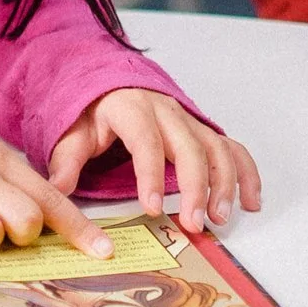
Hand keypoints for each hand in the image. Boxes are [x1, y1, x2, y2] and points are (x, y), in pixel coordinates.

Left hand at [46, 87, 261, 233]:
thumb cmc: (93, 112)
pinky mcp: (202, 130)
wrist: (110, 83)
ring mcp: (189, 120)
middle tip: (193, 223)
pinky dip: (246, 173)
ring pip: (217, 147)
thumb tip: (56, 191)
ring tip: (220, 218)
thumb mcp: (73, 131)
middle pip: (190, 146)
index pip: (145, 141)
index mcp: (131, 108)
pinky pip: (232, 148)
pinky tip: (251, 201)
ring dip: (224, 183)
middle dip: (195, 186)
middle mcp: (167, 111)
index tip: (152, 209)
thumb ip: (66, 160)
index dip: (150, 175)